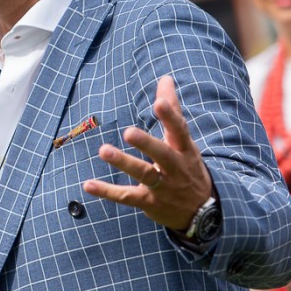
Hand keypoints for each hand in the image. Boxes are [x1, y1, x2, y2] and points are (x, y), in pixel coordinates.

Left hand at [83, 76, 212, 229]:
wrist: (203, 211)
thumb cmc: (187, 166)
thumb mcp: (183, 140)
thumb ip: (172, 110)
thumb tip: (165, 78)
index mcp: (183, 149)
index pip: (179, 130)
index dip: (170, 116)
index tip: (159, 102)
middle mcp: (174, 168)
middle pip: (162, 154)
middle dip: (146, 143)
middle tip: (129, 132)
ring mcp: (162, 186)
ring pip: (144, 174)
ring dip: (124, 162)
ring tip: (104, 150)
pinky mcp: (149, 202)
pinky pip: (127, 196)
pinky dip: (107, 192)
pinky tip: (88, 184)